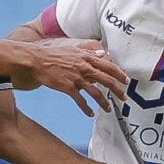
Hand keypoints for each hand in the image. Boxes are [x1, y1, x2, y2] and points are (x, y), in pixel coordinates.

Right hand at [14, 39, 128, 115]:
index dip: (120, 74)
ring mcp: (76, 78)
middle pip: (107, 80)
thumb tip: (104, 53)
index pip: (109, 66)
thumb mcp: (75, 49)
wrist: (37, 60)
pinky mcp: (68, 87)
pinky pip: (80, 100)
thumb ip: (90, 52)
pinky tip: (91, 114)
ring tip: (109, 109)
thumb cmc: (55, 55)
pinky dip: (87, 108)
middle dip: (118, 90)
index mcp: (87, 58)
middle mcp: (85, 68)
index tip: (126, 81)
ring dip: (104, 103)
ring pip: (96, 93)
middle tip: (125, 98)